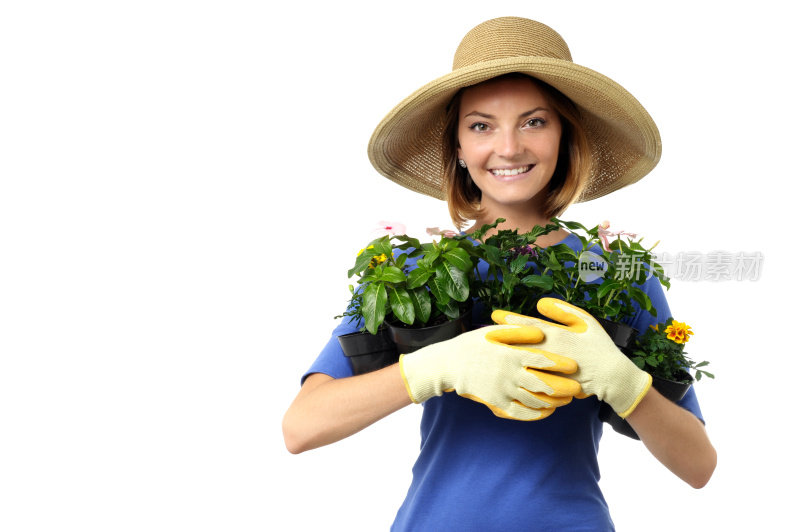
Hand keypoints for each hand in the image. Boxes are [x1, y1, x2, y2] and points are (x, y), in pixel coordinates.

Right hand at [399, 325, 580, 420]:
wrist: (449, 364)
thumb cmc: (473, 344)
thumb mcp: (495, 331)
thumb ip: (519, 331)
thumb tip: (542, 332)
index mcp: (510, 354)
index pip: (542, 360)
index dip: (560, 364)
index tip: (575, 365)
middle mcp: (508, 374)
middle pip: (543, 384)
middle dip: (563, 387)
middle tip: (578, 388)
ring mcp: (502, 390)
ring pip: (534, 400)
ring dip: (553, 402)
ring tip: (566, 400)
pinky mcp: (496, 402)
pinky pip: (520, 413)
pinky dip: (536, 414)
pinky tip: (546, 412)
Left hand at [492, 298, 651, 417]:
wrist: (612, 378)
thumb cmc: (598, 346)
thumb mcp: (585, 322)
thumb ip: (562, 311)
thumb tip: (539, 303)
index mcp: (559, 336)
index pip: (530, 326)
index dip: (511, 320)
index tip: (495, 315)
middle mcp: (552, 354)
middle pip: (521, 345)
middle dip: (502, 339)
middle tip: (482, 333)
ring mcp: (551, 372)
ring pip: (523, 364)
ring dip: (506, 358)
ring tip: (488, 353)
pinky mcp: (552, 387)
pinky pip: (531, 382)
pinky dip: (517, 379)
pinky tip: (502, 377)